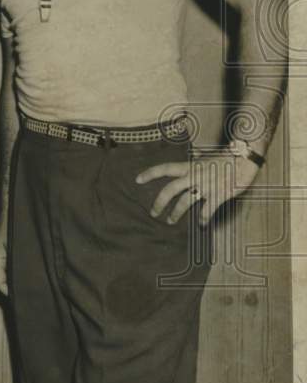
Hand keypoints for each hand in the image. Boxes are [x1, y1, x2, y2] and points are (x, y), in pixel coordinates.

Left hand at [135, 153, 260, 226]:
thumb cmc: (227, 157)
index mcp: (190, 166)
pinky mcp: (218, 195)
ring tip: (170, 221)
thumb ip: (197, 162)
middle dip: (159, 202)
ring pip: (184, 202)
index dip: (150, 173)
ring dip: (175, 213)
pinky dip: (204, 219)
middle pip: (169, 189)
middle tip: (153, 212)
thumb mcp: (207, 158)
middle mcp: (194, 176)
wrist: (245, 158)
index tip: (137, 179)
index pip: (165, 168)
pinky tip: (202, 224)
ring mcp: (205, 186)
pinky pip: (208, 210)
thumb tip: (193, 160)